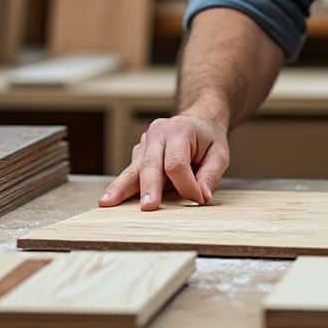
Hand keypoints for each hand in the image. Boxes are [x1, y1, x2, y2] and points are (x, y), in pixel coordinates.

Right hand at [99, 112, 230, 210]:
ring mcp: (145, 144)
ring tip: (108, 202)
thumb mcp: (220, 153)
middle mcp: (158, 134)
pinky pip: (130, 173)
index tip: (198, 199)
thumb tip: (201, 197)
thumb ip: (211, 175)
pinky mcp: (138, 155)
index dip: (186, 185)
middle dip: (150, 188)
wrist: (197, 120)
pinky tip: (110, 199)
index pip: (177, 163)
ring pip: (134, 168)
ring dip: (122, 187)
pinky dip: (121, 187)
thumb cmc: (207, 139)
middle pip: (151, 164)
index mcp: (180, 130)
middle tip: (148, 207)